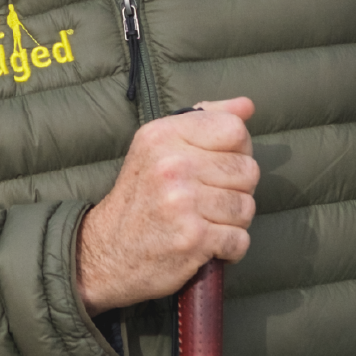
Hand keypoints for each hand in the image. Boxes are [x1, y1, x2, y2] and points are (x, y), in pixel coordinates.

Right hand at [75, 97, 257, 315]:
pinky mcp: (193, 238)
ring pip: (246, 206)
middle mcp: (171, 164)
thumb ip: (204, 120)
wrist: (108, 250)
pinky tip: (204, 244)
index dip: (236, 150)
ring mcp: (182, 202)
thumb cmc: (140, 197)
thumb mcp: (159, 146)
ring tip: (203, 221)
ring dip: (232, 221)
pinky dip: (228, 248)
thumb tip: (247, 105)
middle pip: (247, 170)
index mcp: (163, 135)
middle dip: (235, 189)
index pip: (234, 130)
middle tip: (205, 199)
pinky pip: (240, 240)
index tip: (215, 165)